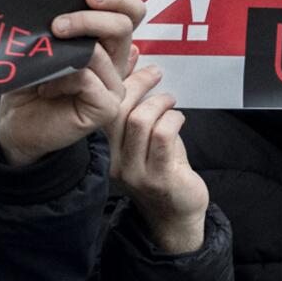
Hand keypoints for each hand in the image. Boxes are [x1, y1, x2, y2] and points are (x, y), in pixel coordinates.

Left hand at [0, 0, 142, 166]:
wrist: (16, 121)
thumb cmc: (28, 79)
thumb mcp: (42, 41)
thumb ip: (59, 21)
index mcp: (105, 40)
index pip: (131, 11)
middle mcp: (115, 61)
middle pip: (123, 25)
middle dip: (90, 18)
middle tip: (58, 25)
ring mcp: (114, 85)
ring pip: (102, 52)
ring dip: (66, 50)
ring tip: (41, 61)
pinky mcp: (107, 107)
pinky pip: (89, 79)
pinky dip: (64, 79)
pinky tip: (46, 88)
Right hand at [107, 51, 209, 252]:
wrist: (176, 216)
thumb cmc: (163, 171)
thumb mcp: (143, 141)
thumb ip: (137, 111)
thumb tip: (136, 66)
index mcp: (108, 151)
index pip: (103, 109)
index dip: (117, 82)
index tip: (133, 63)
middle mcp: (116, 162)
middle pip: (116, 111)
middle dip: (137, 85)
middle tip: (155, 74)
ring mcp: (136, 172)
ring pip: (138, 121)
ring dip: (158, 103)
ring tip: (169, 100)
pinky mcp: (160, 177)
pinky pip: (162, 136)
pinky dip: (172, 118)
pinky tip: (178, 118)